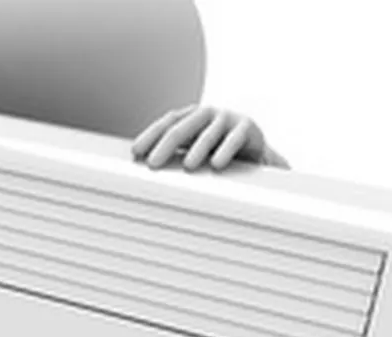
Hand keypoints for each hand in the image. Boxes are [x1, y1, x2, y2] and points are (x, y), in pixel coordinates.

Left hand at [133, 106, 289, 171]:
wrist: (255, 149)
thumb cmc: (216, 149)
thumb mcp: (193, 147)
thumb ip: (172, 153)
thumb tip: (141, 169)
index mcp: (190, 116)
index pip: (166, 122)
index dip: (150, 136)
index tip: (135, 153)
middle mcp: (207, 113)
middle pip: (182, 127)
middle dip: (165, 145)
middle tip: (153, 164)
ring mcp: (227, 118)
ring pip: (208, 133)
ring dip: (197, 150)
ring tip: (188, 167)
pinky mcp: (247, 127)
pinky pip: (235, 139)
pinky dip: (225, 151)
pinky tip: (216, 164)